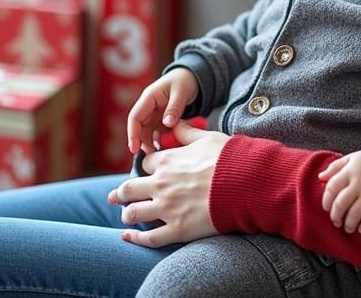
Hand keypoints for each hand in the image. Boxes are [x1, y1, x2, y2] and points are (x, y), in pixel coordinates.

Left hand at [108, 121, 227, 247]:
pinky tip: (127, 237)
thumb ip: (186, 131)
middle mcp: (161, 184)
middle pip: (129, 189)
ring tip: (125, 215)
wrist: (245, 182)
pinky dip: (134, 238)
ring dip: (126, 214)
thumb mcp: (206, 137)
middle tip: (115, 196)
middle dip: (121, 193)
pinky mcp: (177, 230)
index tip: (147, 172)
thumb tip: (175, 122)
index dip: (145, 167)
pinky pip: (148, 238)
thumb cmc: (228, 157)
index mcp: (167, 161)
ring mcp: (167, 209)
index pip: (144, 164)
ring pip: (133, 213)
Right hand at [126, 67, 198, 154]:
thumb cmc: (184, 81)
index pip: (135, 116)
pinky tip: (163, 148)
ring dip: (149, 142)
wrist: (192, 77)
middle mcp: (148, 106)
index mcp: (149, 97)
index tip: (134, 148)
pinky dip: (157, 140)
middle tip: (150, 156)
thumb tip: (167, 124)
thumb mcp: (181, 92)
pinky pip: (155, 131)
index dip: (132, 133)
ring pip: (146, 131)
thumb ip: (174, 108)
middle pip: (139, 126)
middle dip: (141, 141)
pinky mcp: (160, 118)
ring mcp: (154, 113)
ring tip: (157, 154)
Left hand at [318, 149, 360, 233]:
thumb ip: (335, 167)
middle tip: (335, 220)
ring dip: (348, 224)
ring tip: (347, 227)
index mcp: (350, 171)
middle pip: (341, 204)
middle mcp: (359, 183)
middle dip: (335, 216)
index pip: (332, 188)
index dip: (326, 200)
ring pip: (355, 214)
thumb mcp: (351, 158)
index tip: (326, 208)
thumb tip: (320, 177)